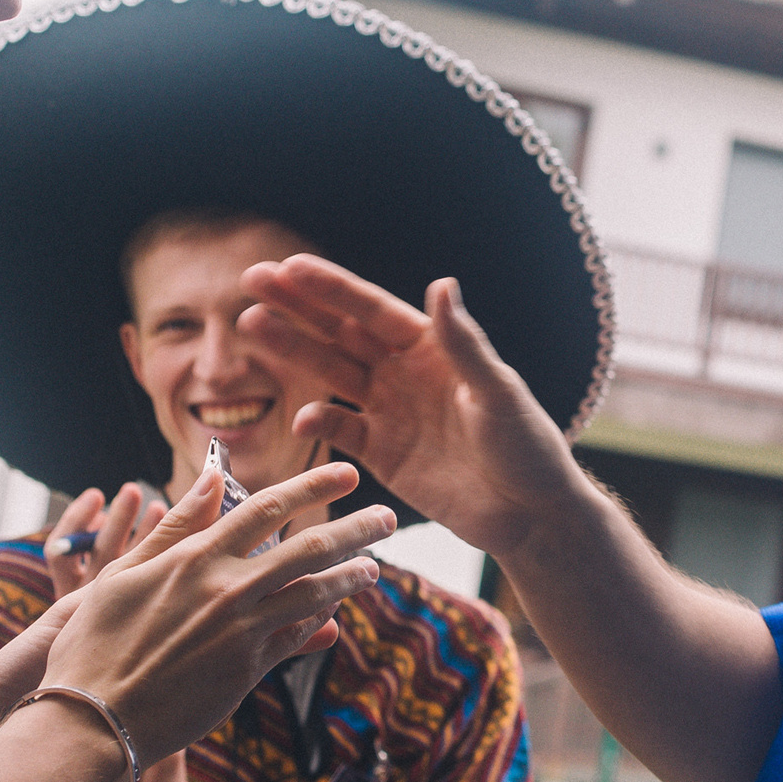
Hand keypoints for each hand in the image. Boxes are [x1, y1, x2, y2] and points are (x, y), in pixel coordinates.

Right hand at [42, 460, 391, 768]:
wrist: (92, 717)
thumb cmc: (95, 642)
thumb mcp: (123, 575)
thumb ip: (174, 527)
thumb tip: (209, 479)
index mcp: (195, 558)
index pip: (268, 507)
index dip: (314, 486)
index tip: (347, 474)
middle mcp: (226, 590)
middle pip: (310, 549)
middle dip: (357, 529)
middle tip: (387, 518)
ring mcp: (242, 631)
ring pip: (316, 594)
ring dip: (351, 577)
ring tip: (372, 567)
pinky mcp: (249, 669)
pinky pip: (298, 636)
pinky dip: (321, 620)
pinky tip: (334, 611)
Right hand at [237, 258, 586, 558]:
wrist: (530, 516)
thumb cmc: (527, 448)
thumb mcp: (497, 393)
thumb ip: (464, 344)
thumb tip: (441, 284)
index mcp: (434, 350)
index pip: (374, 310)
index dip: (332, 288)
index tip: (290, 265)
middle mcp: (406, 375)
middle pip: (343, 333)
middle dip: (299, 307)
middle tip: (252, 280)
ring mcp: (391, 413)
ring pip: (331, 373)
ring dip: (295, 351)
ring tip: (252, 326)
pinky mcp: (383, 454)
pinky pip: (340, 430)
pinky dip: (317, 422)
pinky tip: (300, 418)